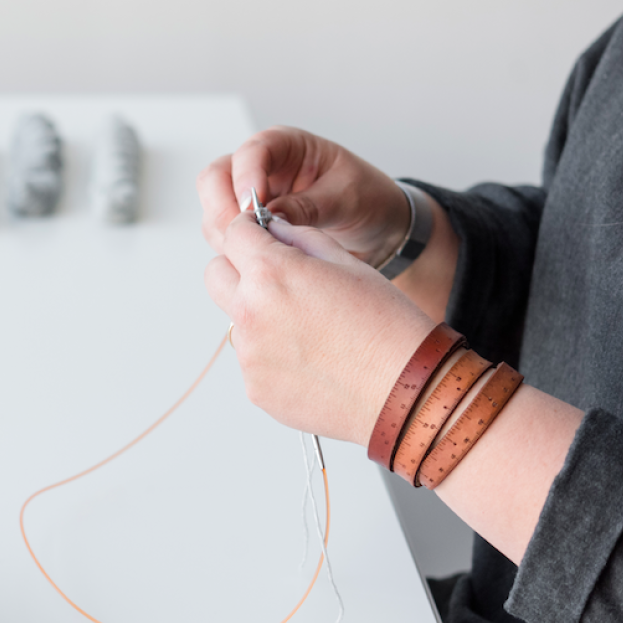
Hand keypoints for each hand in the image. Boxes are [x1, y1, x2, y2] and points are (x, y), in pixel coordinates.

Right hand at [197, 127, 409, 266]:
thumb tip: (269, 220)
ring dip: (225, 231)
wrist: (377, 225)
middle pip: (216, 177)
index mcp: (286, 146)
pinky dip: (230, 247)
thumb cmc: (367, 198)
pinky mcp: (247, 223)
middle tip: (245, 234)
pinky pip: (222, 232)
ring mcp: (249, 196)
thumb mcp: (345, 198)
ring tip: (256, 250)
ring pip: (214, 208)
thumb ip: (306, 206)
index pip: (251, 152)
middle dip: (224, 207)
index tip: (252, 208)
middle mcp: (260, 167)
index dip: (246, 177)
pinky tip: (255, 258)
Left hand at [205, 213, 436, 444]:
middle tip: (276, 278)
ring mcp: (249, 354)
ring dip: (258, 315)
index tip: (261, 236)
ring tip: (309, 330)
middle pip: (216, 274)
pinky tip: (313, 361)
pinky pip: (252, 360)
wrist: (407, 393)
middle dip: (238, 268)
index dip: (250, 230)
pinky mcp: (255, 388)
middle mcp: (250, 312)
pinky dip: (272, 355)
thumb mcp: (348, 263)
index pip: (234, 233)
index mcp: (271, 273)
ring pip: (236, 320)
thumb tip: (273, 231)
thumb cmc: (388, 327)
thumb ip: (300, 239)